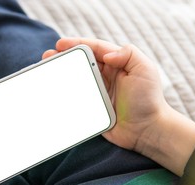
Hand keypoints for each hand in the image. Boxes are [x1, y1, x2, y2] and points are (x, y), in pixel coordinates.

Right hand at [44, 38, 194, 175]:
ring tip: (46, 72)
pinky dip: (65, 94)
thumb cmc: (148, 100)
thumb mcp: (145, 70)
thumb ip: (128, 54)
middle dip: (64, 58)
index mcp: (117, 64)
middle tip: (47, 57)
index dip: (76, 44)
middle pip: (81, 62)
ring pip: (76, 79)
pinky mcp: (94, 107)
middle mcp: (106, 76)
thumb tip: (107, 54)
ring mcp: (99, 92)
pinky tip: (54, 92)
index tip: (60, 45)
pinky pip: (77, 98)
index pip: (94, 49)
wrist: (147, 130)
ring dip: (61, 75)